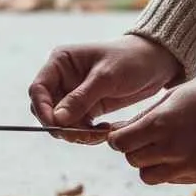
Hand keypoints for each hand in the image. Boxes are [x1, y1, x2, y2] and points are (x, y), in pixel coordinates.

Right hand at [29, 35, 180, 144]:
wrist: (157, 62)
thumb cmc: (131, 60)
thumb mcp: (106, 77)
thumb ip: (81, 98)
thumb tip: (57, 120)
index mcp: (60, 62)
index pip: (38, 90)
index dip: (42, 110)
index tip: (56, 126)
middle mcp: (62, 78)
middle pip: (47, 110)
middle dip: (61, 126)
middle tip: (82, 135)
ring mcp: (74, 94)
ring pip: (62, 123)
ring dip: (77, 133)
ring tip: (100, 133)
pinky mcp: (88, 107)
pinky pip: (78, 126)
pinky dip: (87, 134)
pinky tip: (104, 130)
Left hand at [108, 72, 195, 183]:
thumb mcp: (171, 97)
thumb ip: (143, 117)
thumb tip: (118, 132)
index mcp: (160, 124)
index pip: (120, 143)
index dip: (117, 139)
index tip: (121, 134)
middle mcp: (171, 148)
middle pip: (132, 160)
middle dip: (133, 149)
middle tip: (143, 139)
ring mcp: (188, 164)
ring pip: (148, 176)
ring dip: (149, 164)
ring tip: (161, 148)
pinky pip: (172, 179)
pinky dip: (170, 169)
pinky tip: (182, 152)